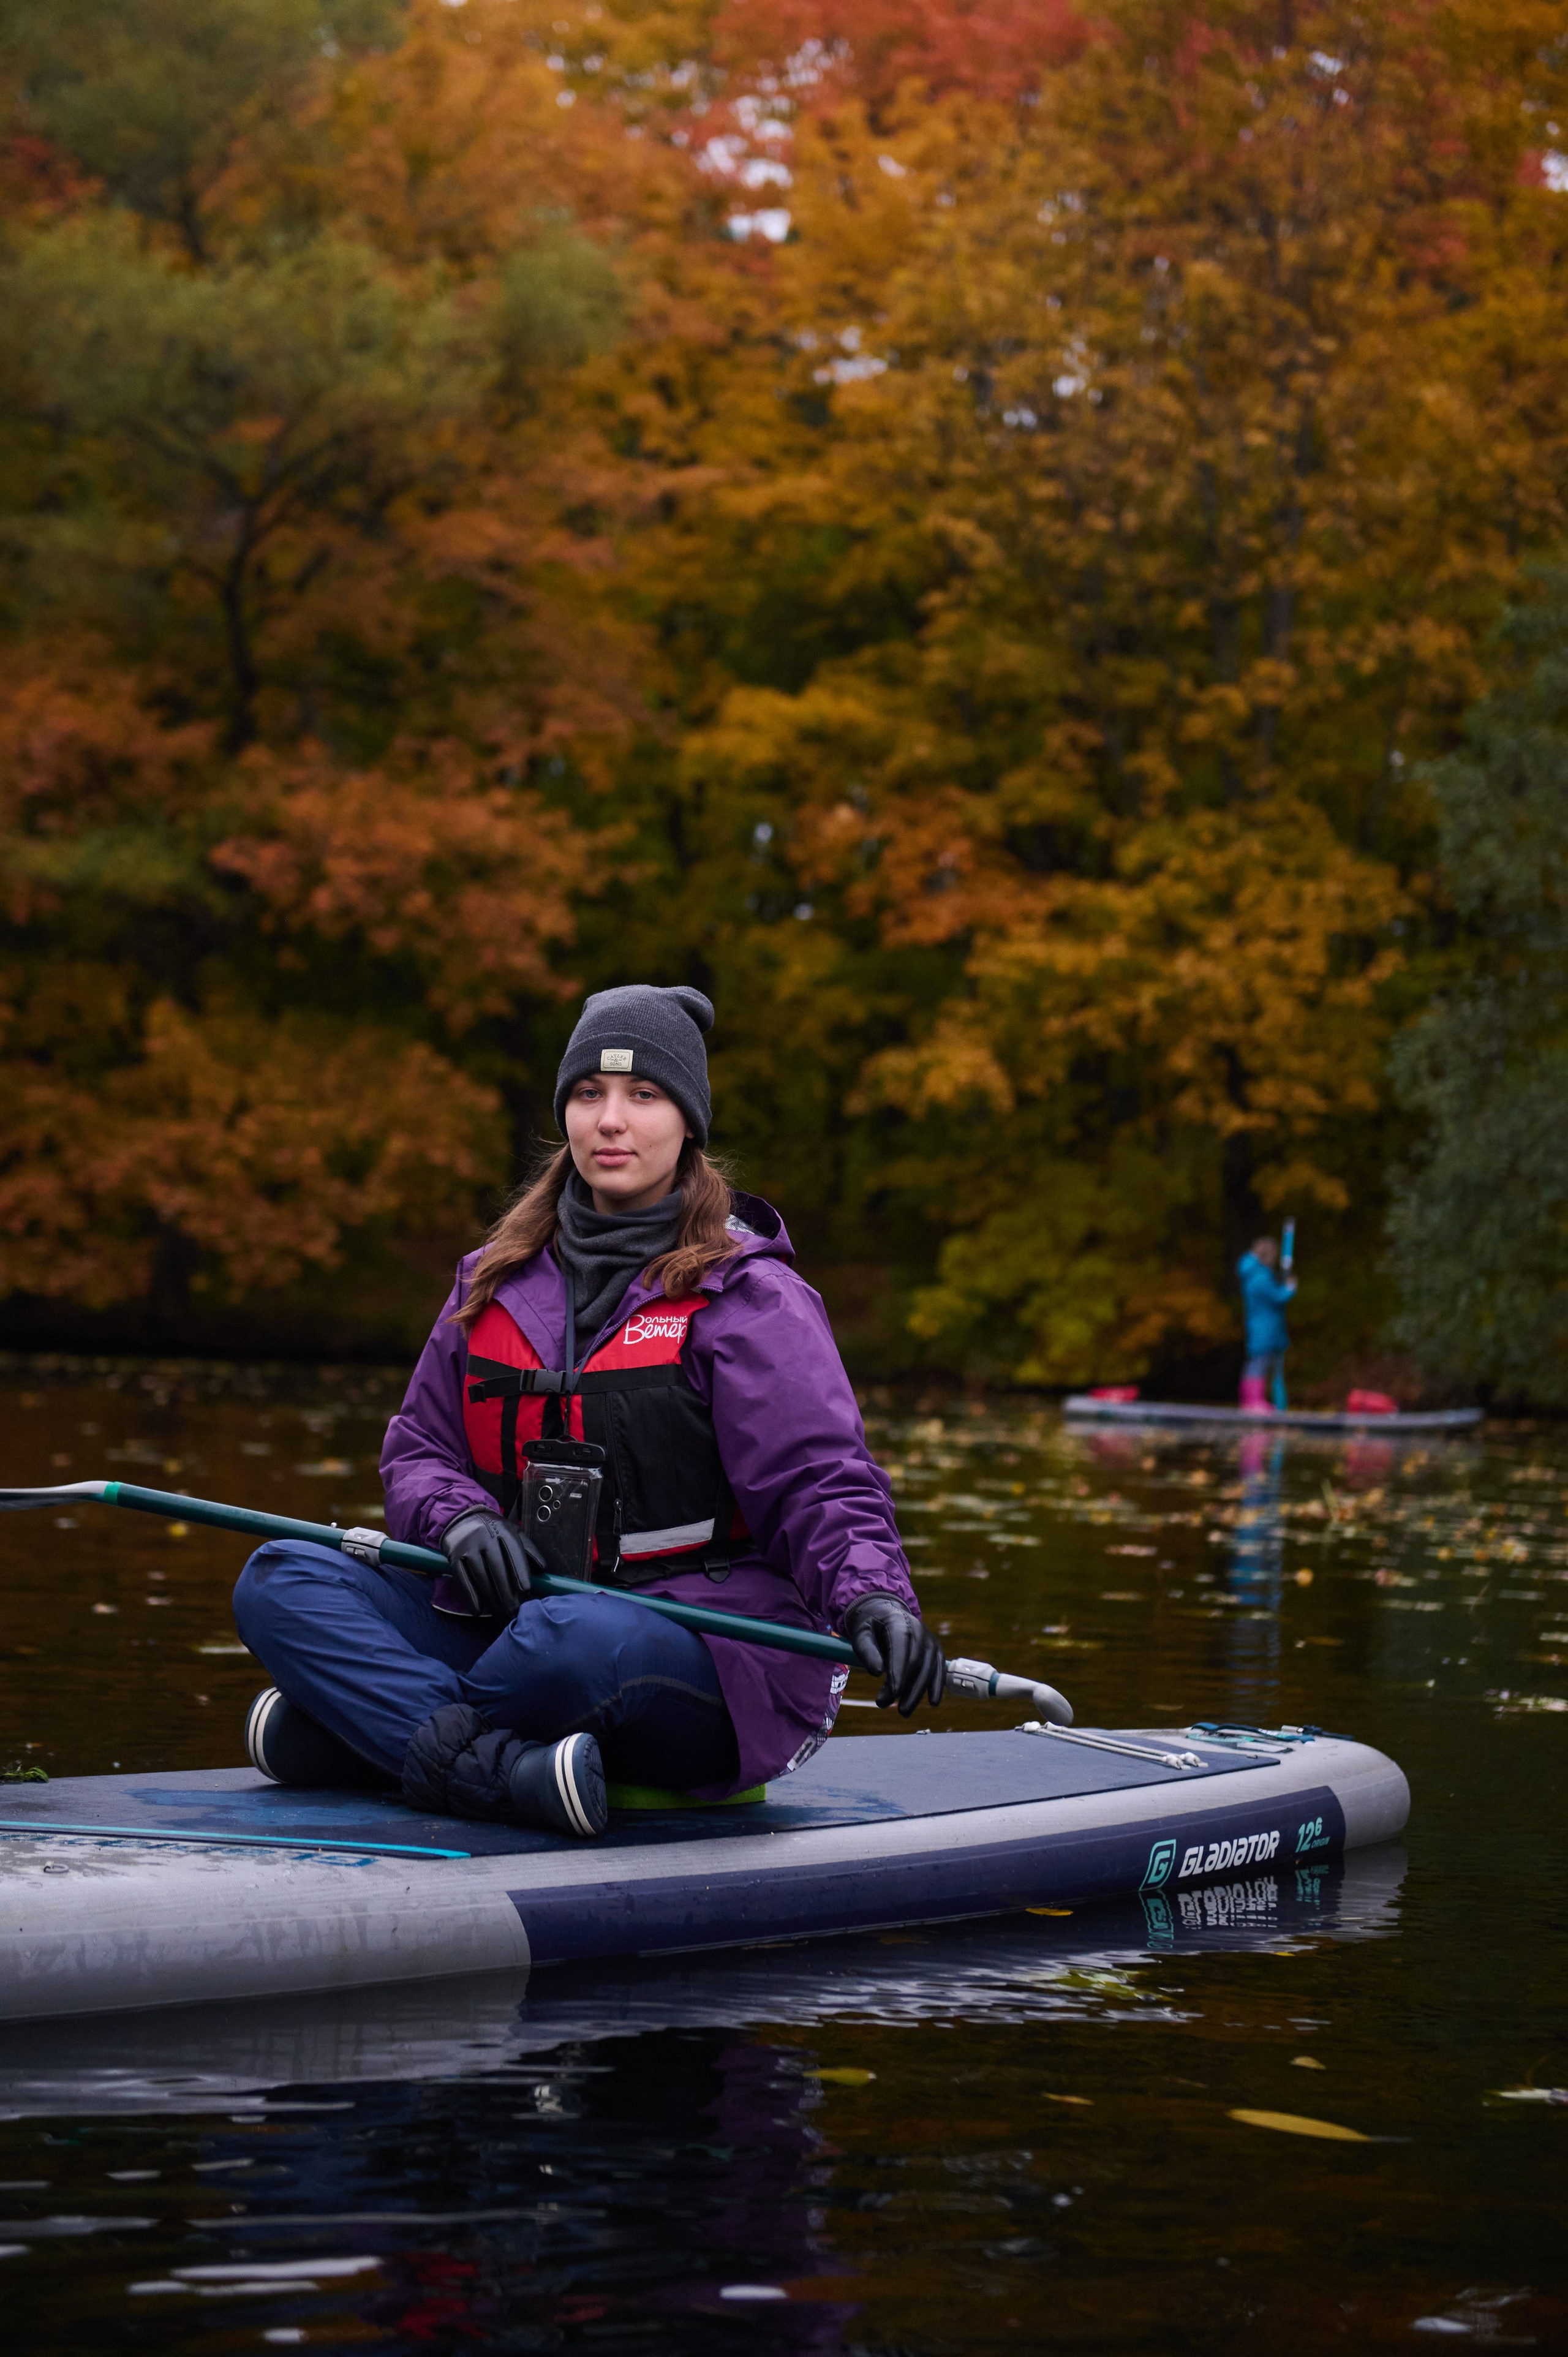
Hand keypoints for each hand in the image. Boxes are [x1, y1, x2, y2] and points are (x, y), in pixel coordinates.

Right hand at [441, 1511, 537, 1618]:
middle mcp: (485, 1537)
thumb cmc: (492, 1529)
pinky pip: (463, 1579)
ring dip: (491, 1598)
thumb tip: (543, 1569)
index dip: (520, 1571)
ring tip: (500, 1613)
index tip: (526, 1590)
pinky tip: (478, 1610)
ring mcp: (468, 1546)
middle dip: (507, 1592)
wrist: (461, 1516)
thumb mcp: (512, 1532)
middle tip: (513, 1610)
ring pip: (481, 1576)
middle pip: (497, 1568)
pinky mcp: (454, 1556)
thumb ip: (528, 1549)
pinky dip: (470, 1596)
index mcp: (503, 1530)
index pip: (514, 1552)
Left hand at [842, 1592, 945, 1715]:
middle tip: (884, 1704)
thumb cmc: (871, 1625)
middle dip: (903, 1688)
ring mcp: (930, 1641)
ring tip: (903, 1711)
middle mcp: (920, 1631)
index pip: (902, 1650)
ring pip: (928, 1670)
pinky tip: (933, 1701)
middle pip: (916, 1664)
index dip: (898, 1674)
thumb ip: (866, 1650)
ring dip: (917, 1693)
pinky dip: (937, 1686)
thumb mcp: (860, 1633)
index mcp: (900, 1624)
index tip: (890, 1695)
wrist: (886, 1612)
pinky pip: (939, 1670)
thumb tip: (877, 1673)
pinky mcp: (936, 1651)